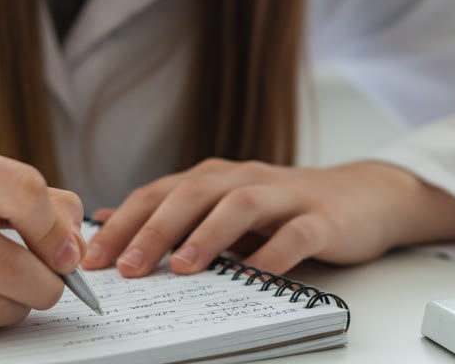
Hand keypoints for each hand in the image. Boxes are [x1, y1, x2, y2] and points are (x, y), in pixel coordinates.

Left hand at [80, 159, 454, 278]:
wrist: (365, 197)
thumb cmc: (288, 209)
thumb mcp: (224, 207)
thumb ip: (172, 212)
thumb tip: (108, 219)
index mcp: (216, 179)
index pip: (159, 193)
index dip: (122, 222)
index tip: (89, 256)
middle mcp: (246, 179)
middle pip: (192, 194)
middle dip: (153, 229)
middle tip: (124, 265)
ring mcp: (285, 197)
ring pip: (240, 206)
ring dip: (206, 235)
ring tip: (181, 267)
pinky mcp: (322, 219)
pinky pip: (297, 234)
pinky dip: (275, 253)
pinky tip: (257, 274)